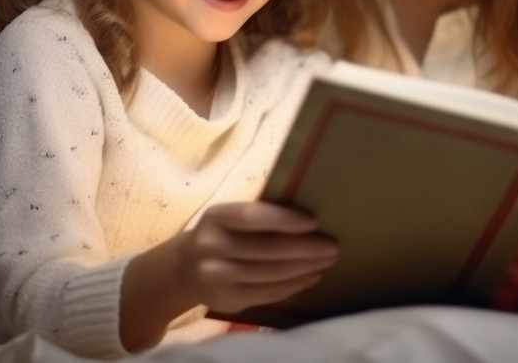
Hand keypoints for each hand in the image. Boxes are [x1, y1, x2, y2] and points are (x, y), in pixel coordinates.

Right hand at [171, 201, 338, 314]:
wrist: (184, 269)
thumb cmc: (221, 234)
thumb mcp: (229, 218)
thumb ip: (258, 217)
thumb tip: (308, 219)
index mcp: (216, 217)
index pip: (252, 217)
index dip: (284, 220)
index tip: (314, 222)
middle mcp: (211, 246)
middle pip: (266, 249)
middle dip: (305, 248)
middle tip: (333, 246)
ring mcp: (216, 276)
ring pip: (270, 274)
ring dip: (304, 267)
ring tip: (327, 260)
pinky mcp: (226, 300)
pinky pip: (267, 294)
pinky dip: (294, 285)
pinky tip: (311, 277)